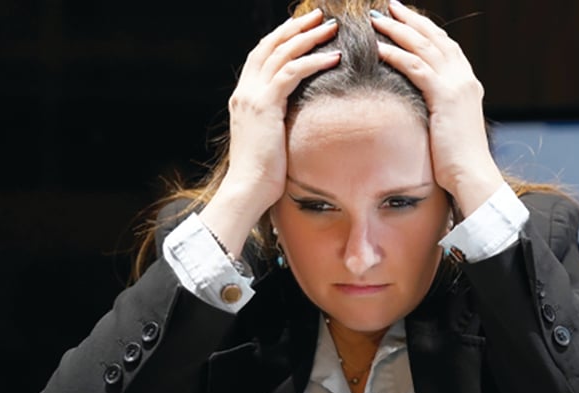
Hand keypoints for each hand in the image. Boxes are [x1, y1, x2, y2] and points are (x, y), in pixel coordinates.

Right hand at [200, 9, 340, 252]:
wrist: (247, 189)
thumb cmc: (263, 173)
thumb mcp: (269, 138)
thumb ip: (278, 118)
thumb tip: (298, 113)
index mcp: (244, 97)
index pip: (261, 55)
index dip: (282, 38)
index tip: (303, 28)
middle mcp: (244, 91)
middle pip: (269, 46)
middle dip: (295, 28)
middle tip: (318, 16)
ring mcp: (252, 97)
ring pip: (281, 54)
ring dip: (307, 38)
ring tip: (329, 28)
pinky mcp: (264, 106)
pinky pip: (291, 73)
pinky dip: (313, 61)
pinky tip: (334, 57)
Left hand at [372, 2, 504, 216]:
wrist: (472, 176)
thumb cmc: (456, 160)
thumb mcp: (447, 126)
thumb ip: (437, 108)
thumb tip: (418, 103)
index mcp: (468, 84)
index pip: (445, 46)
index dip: (425, 29)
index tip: (405, 17)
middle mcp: (465, 79)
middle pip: (435, 39)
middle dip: (411, 20)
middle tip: (389, 6)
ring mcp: (458, 85)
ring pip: (425, 47)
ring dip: (399, 30)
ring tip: (377, 19)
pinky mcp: (446, 97)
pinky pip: (417, 68)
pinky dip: (397, 55)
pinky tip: (379, 48)